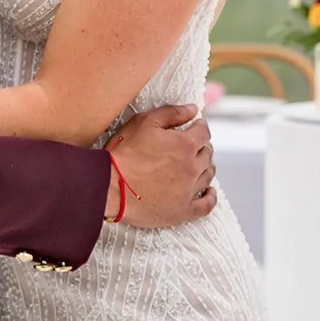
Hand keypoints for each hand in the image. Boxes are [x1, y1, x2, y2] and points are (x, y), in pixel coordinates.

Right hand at [107, 105, 215, 228]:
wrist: (109, 187)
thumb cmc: (124, 153)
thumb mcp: (144, 123)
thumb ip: (172, 113)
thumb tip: (193, 109)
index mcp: (185, 144)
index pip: (204, 132)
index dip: (200, 127)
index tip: (196, 126)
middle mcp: (192, 167)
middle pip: (207, 153)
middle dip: (201, 146)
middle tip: (193, 145)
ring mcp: (189, 191)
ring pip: (208, 175)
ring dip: (206, 166)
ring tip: (199, 164)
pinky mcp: (183, 211)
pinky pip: (206, 205)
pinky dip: (210, 197)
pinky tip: (209, 192)